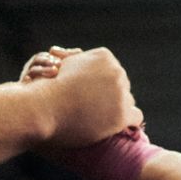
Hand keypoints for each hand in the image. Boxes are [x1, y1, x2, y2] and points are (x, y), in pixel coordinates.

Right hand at [22, 45, 142, 145]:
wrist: (44, 108)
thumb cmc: (49, 87)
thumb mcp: (63, 64)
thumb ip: (77, 59)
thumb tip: (78, 53)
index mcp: (105, 56)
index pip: (113, 71)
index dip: (101, 85)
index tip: (89, 95)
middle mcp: (117, 71)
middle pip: (122, 85)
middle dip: (110, 96)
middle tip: (94, 109)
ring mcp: (121, 93)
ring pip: (127, 101)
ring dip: (117, 109)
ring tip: (99, 118)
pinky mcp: (122, 114)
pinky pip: (136, 117)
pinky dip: (127, 122)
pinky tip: (115, 126)